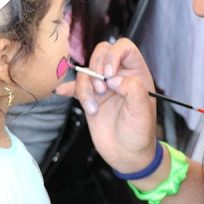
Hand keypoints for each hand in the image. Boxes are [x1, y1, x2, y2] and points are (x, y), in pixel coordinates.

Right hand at [55, 38, 157, 172]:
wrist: (127, 155)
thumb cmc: (140, 134)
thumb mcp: (142, 111)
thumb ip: (132, 89)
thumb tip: (113, 78)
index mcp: (136, 74)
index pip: (124, 48)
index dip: (114, 55)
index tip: (109, 75)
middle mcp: (119, 76)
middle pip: (101, 52)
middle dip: (95, 69)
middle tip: (101, 91)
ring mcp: (103, 87)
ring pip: (86, 72)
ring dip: (84, 89)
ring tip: (93, 108)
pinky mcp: (90, 99)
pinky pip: (75, 86)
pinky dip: (67, 88)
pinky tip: (62, 92)